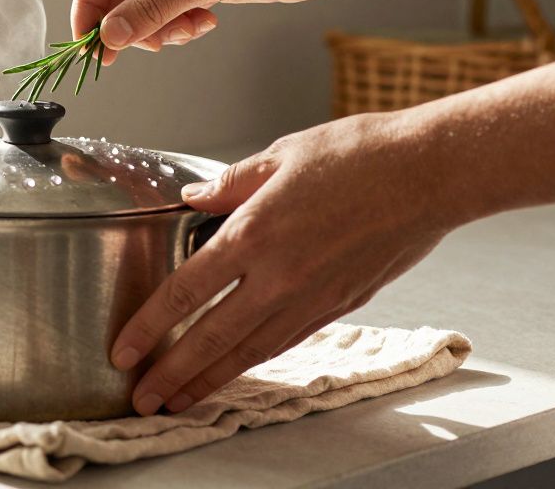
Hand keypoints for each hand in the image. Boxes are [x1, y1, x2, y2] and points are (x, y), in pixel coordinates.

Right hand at [71, 0, 345, 63]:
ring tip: (188, 31)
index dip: (89, 5)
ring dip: (161, 25)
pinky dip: (182, 22)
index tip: (88, 43)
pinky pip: (175, 5)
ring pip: (149, 1)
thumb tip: (109, 36)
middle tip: (138, 50)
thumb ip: (151, 9)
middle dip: (132, 21)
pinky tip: (206, 23)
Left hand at [110, 111, 458, 415]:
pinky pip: (288, 340)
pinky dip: (256, 360)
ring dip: (211, 379)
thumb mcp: (279, 154)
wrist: (430, 174)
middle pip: (211, 338)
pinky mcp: (342, 305)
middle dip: (171, 373)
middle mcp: (279, 276)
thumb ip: (229, 184)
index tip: (124, 350)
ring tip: (181, 400)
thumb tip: (192, 199)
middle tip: (142, 398)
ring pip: (250, 351)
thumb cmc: (359, 155)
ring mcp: (313, 297)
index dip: (148, 326)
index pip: (185, 292)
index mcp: (254, 234)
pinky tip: (238, 369)